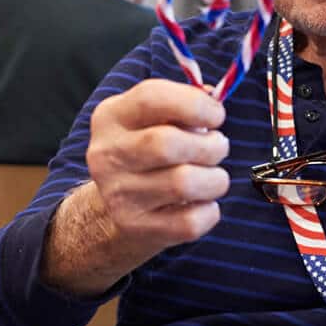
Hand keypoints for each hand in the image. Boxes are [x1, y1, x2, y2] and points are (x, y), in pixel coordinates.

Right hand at [41, 79, 230, 295]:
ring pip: (184, 184)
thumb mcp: (153, 119)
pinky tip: (202, 202)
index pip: (151, 97)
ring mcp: (119, 194)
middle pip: (167, 144)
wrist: (118, 207)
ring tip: (213, 176)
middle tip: (219, 147)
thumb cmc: (149, 152)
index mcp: (111, 117)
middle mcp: (107, 154)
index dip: (195, 103)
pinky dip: (209, 210)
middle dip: (209, 145)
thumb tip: (213, 100)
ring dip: (215, 179)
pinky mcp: (136, 227)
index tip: (217, 115)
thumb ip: (183, 103)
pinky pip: (190, 221)